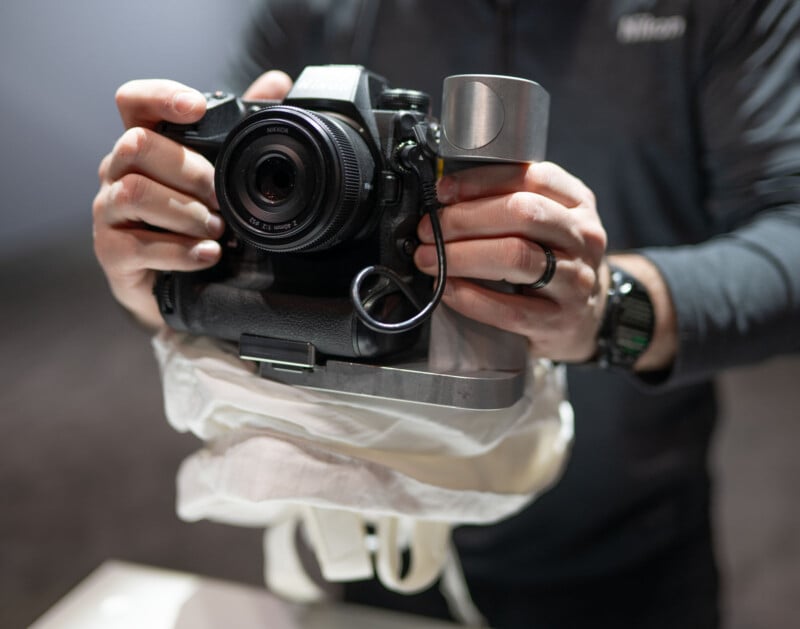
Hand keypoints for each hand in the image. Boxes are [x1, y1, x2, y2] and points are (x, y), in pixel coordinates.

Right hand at [92, 71, 292, 328]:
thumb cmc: (194, 219)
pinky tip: (208, 254)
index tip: (197, 108)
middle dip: (191, 171)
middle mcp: (117, 170)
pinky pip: (138, 245)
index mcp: (143, 143)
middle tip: (222, 197)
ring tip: (218, 229)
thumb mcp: (219, 172)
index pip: (133, 102)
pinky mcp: (110, 251)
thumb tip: (277, 82)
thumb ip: (240, 128)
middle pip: (138, 145)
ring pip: (135, 192)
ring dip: (186, 211)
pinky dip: (180, 251)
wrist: (175, 284)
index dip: (161, 97)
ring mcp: (108, 211)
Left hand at [414, 162, 608, 361]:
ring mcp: (576, 280)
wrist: (588, 316)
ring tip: (428, 258)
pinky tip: (446, 289)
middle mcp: (583, 237)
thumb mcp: (547, 222)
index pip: (531, 177)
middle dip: (464, 219)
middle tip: (427, 229)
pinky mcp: (559, 320)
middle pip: (522, 214)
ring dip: (461, 255)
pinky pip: (509, 309)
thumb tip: (446, 196)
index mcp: (577, 203)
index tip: (442, 191)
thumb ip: (509, 202)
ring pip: (515, 257)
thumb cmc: (554, 260)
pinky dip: (470, 298)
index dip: (480, 181)